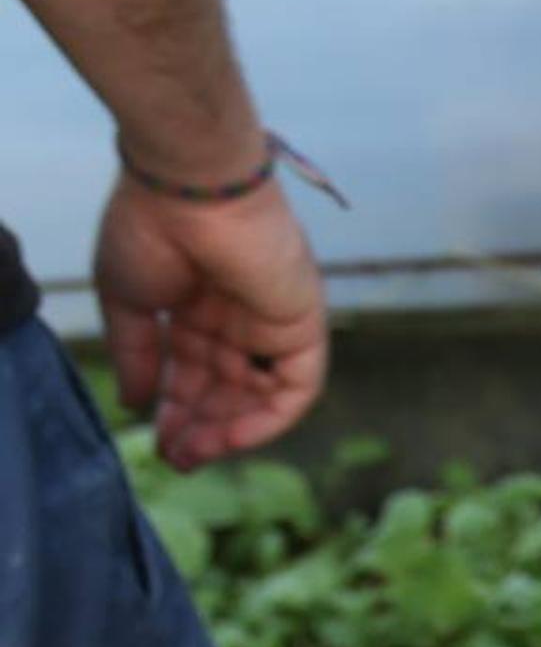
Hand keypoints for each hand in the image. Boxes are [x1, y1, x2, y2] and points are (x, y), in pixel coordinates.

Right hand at [91, 173, 327, 467]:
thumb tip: (136, 404)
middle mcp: (239, 317)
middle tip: (173, 458)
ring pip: (258, 394)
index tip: (154, 439)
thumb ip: (138, 355)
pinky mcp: (304, 326)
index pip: (193, 370)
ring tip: (190, 454)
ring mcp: (273, 322)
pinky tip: (230, 438)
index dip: (175, 408)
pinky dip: (268, 418)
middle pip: (226, 388)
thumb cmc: (151, 229)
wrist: (191, 188)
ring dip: (228, 430)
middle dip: (199, 426)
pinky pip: (296, 388)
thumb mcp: (129, 301)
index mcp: (198, 304)